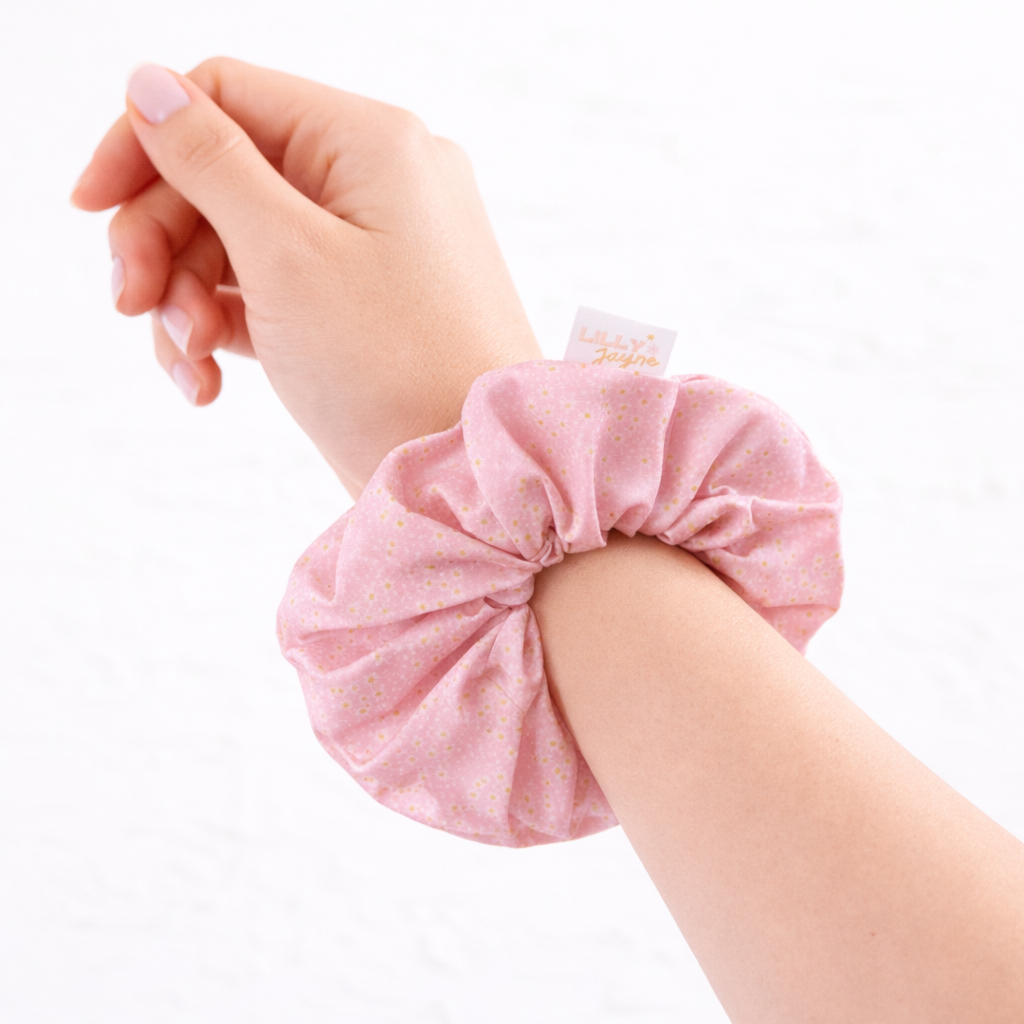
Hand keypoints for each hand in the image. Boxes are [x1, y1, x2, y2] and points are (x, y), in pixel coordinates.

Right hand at [72, 59, 540, 495]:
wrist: (467, 478)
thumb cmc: (394, 368)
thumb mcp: (286, 256)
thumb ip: (210, 163)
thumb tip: (149, 85)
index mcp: (369, 142)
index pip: (226, 97)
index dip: (145, 142)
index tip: (87, 206)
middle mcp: (375, 184)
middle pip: (225, 175)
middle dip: (162, 240)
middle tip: (129, 304)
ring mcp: (371, 249)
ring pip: (239, 241)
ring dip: (187, 296)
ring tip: (189, 361)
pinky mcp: (358, 310)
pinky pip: (270, 293)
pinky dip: (227, 327)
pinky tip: (205, 382)